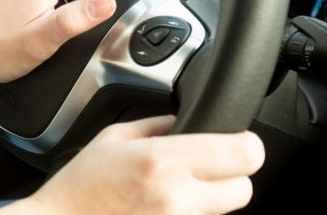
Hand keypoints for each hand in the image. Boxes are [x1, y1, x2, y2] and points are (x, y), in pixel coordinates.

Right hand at [7, 116, 264, 214]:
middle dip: (231, 175)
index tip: (236, 140)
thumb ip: (158, 125)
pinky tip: (163, 205)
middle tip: (205, 167)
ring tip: (174, 188)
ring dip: (209, 197)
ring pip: (224, 210)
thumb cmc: (81, 185)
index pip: (244, 153)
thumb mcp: (114, 137)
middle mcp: (176, 198)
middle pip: (244, 189)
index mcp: (162, 161)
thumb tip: (187, 121)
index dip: (245, 143)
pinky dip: (191, 212)